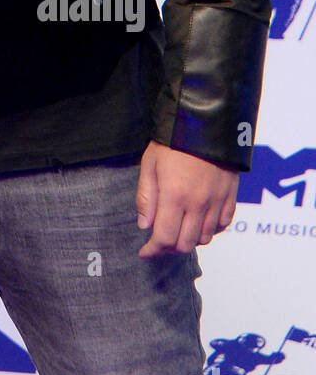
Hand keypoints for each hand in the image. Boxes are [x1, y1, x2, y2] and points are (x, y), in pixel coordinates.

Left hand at [135, 140, 237, 257]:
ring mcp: (217, 201)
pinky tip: (199, 221)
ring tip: (178, 230)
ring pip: (205, 238)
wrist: (205, 121)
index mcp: (174, 195)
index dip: (153, 251)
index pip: (164, 238)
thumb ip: (146, 197)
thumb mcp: (150, 164)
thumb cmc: (172, 141)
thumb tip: (144, 225)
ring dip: (190, 240)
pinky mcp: (231, 196)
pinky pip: (223, 225)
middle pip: (185, 244)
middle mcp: (198, 203)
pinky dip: (210, 230)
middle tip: (159, 242)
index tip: (145, 253)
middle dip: (169, 248)